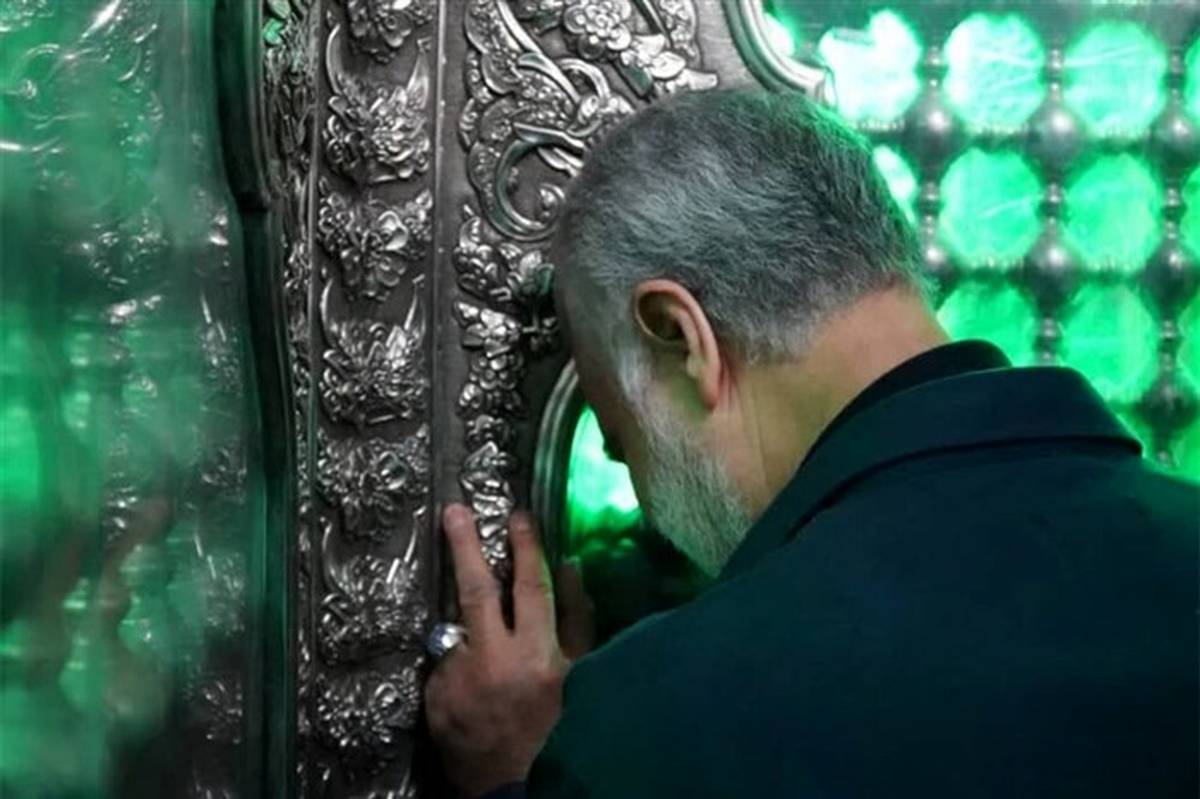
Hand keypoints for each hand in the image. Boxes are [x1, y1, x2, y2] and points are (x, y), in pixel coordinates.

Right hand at [425, 504, 594, 797]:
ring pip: (572, 608)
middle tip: (520, 516)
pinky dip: (585, 613)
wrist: (516, 789)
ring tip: (564, 556)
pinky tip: (582, 600)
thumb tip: (460, 632)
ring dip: (566, 576)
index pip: (476, 589)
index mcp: (489, 658)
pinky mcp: (585, 680)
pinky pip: (590, 638)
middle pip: (531, 585)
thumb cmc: (472, 748)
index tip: (458, 512)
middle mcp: (532, 653)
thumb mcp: (441, 706)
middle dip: (524, 545)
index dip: (466, 547)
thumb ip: (449, 663)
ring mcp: (565, 666)